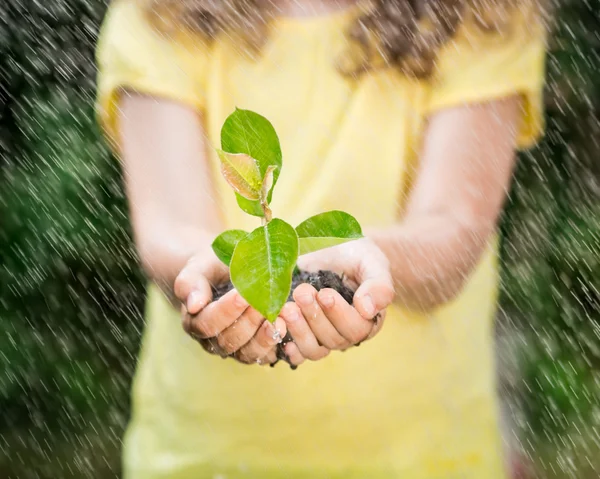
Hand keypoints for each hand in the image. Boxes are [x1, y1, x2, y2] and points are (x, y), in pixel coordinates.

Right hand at [175, 251, 285, 364]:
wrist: (229, 271)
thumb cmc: (213, 267)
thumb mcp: (199, 267)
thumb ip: (191, 283)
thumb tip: (193, 305)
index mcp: (195, 322)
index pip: (208, 324)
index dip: (225, 311)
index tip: (242, 295)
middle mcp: (213, 341)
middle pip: (228, 341)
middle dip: (248, 323)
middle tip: (264, 305)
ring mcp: (235, 349)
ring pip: (247, 353)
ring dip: (264, 338)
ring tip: (279, 321)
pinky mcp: (256, 350)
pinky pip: (265, 357)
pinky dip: (277, 346)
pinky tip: (287, 329)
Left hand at [279, 238, 394, 366]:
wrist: (332, 247)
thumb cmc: (356, 255)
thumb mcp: (372, 262)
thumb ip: (379, 285)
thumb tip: (367, 310)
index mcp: (368, 319)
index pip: (356, 329)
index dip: (339, 315)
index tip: (325, 294)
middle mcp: (345, 333)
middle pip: (333, 339)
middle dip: (315, 316)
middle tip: (302, 293)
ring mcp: (322, 336)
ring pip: (313, 349)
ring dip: (299, 330)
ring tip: (287, 308)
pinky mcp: (302, 334)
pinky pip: (296, 353)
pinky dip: (286, 345)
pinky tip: (277, 331)